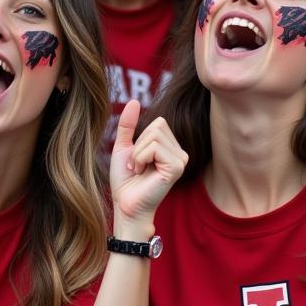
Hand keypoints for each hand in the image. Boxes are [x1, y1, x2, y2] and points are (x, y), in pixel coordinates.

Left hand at [110, 100, 186, 237]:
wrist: (125, 204)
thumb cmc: (125, 180)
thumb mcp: (124, 146)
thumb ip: (129, 124)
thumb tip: (134, 101)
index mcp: (171, 147)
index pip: (158, 122)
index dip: (140, 139)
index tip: (135, 159)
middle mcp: (180, 152)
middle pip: (157, 126)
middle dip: (139, 146)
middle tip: (136, 166)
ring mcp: (181, 160)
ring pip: (155, 135)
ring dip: (138, 153)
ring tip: (139, 170)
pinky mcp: (177, 167)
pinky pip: (154, 147)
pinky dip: (141, 158)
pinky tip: (143, 173)